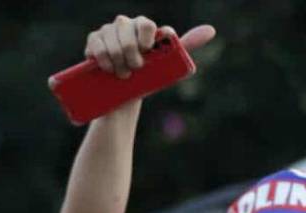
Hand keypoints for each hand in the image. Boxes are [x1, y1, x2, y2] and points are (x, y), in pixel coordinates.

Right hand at [85, 15, 215, 78]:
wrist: (126, 95)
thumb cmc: (150, 77)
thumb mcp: (171, 63)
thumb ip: (188, 44)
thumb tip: (212, 30)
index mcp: (145, 28)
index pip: (147, 25)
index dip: (147, 40)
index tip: (148, 54)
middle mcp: (126, 25)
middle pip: (127, 29)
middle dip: (130, 52)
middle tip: (134, 70)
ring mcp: (108, 32)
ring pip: (110, 38)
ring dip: (116, 59)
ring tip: (121, 73)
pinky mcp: (94, 41)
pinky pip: (96, 44)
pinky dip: (101, 58)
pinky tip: (105, 68)